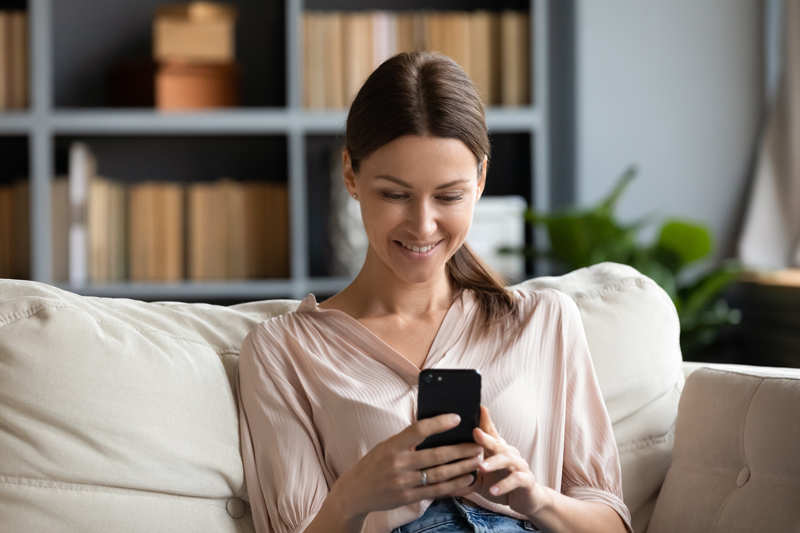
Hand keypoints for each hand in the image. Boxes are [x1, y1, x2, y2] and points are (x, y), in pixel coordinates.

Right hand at [330, 413, 482, 519]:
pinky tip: (466, 480)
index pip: (419, 430)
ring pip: (439, 475)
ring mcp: (403, 483)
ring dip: (461, 468)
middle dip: (460, 450)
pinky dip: (453, 486)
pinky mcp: (407, 498)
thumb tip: (436, 428)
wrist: (355, 492)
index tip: (457, 418)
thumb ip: (408, 440)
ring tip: (477, 461)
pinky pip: (435, 491)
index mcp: (392, 445)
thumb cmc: (374, 464)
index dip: (439, 423)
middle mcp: (398, 464)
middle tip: (478, 445)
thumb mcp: (386, 446)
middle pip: (436, 455)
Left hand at [470, 406, 543, 517]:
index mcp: (496, 449)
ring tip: (481, 466)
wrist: (525, 499)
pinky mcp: (526, 480)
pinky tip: (494, 490)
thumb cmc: (500, 483)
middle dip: (486, 438)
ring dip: (493, 463)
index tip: (478, 408)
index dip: (485, 421)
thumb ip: (465, 475)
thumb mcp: (481, 478)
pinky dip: (504, 485)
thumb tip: (440, 478)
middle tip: (475, 433)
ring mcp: (519, 465)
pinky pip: (516, 480)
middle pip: (497, 443)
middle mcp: (508, 453)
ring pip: (507, 460)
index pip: (490, 432)